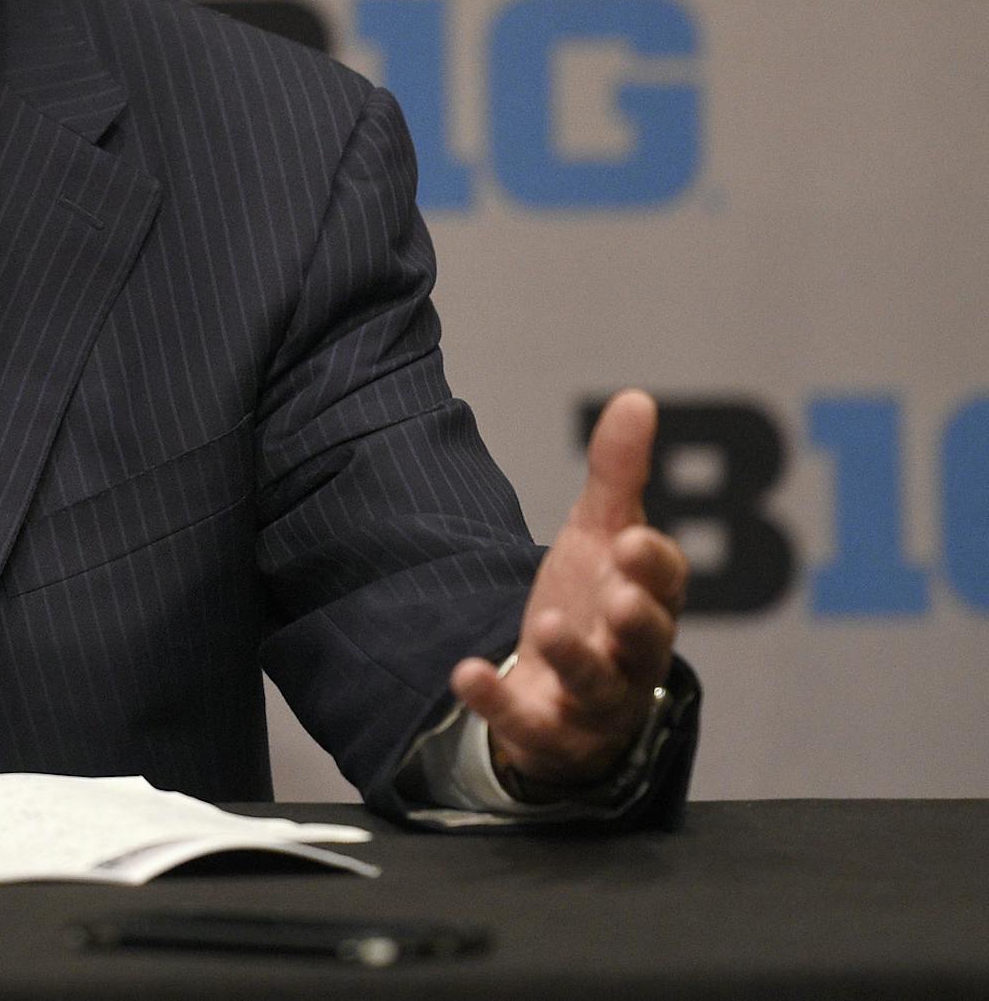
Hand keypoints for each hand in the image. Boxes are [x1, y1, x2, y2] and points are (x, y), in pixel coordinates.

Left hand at [451, 389, 687, 791]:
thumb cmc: (595, 602)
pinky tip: (465, 673)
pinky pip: (526, 721)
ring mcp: (592, 701)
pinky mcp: (547, 731)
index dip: (652, 565)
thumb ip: (618, 474)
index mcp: (649, 602)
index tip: (630, 540)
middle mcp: (631, 657)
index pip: (665, 585)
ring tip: (545, 627)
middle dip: (636, 622)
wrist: (562, 689)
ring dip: (574, 658)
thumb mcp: (601, 533)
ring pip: (595, 686)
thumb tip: (637, 398)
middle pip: (645, 643)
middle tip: (618, 598)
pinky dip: (497, 700)